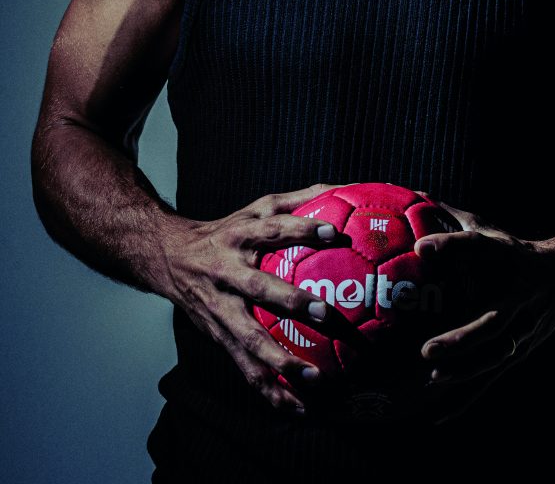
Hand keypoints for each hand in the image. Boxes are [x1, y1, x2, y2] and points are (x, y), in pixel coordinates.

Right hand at [161, 182, 345, 413]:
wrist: (170, 258)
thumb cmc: (228, 231)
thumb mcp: (255, 207)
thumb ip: (297, 201)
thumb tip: (341, 189)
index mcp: (240, 236)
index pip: (273, 229)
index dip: (302, 229)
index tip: (334, 232)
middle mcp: (227, 273)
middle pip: (258, 287)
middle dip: (290, 301)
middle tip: (325, 312)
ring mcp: (220, 309)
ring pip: (247, 339)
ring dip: (280, 361)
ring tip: (315, 378)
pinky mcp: (217, 337)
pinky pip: (244, 368)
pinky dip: (269, 391)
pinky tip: (298, 408)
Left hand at [413, 199, 554, 421]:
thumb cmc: (517, 253)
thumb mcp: (492, 231)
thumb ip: (455, 221)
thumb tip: (417, 198)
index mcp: (511, 261)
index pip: (479, 249)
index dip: (451, 246)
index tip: (421, 247)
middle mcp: (520, 300)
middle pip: (492, 322)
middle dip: (461, 338)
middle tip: (427, 347)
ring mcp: (523, 331)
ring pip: (495, 357)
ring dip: (464, 370)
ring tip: (431, 375)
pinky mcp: (517, 353)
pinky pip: (490, 379)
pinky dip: (465, 400)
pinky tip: (437, 417)